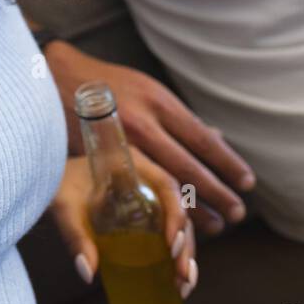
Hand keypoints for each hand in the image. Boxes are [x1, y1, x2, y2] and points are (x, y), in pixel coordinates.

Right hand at [46, 42, 255, 235]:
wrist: (56, 78)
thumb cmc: (108, 85)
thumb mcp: (147, 90)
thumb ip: (177, 117)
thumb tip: (216, 136)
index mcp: (157, 101)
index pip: (202, 137)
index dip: (227, 162)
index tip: (247, 182)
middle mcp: (141, 121)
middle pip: (187, 165)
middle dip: (216, 192)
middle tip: (236, 213)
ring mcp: (119, 142)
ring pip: (163, 182)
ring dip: (192, 207)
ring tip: (214, 224)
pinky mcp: (99, 159)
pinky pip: (135, 189)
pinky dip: (159, 206)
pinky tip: (173, 218)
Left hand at [50, 151, 197, 297]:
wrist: (44, 173)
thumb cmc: (55, 183)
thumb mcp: (64, 206)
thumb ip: (75, 235)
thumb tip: (88, 272)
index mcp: (132, 164)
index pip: (167, 185)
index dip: (176, 214)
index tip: (171, 244)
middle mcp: (145, 178)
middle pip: (177, 209)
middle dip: (185, 244)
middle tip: (183, 275)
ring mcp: (146, 196)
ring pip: (176, 224)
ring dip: (185, 254)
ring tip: (184, 284)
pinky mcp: (141, 213)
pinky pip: (165, 232)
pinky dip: (174, 256)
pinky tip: (176, 280)